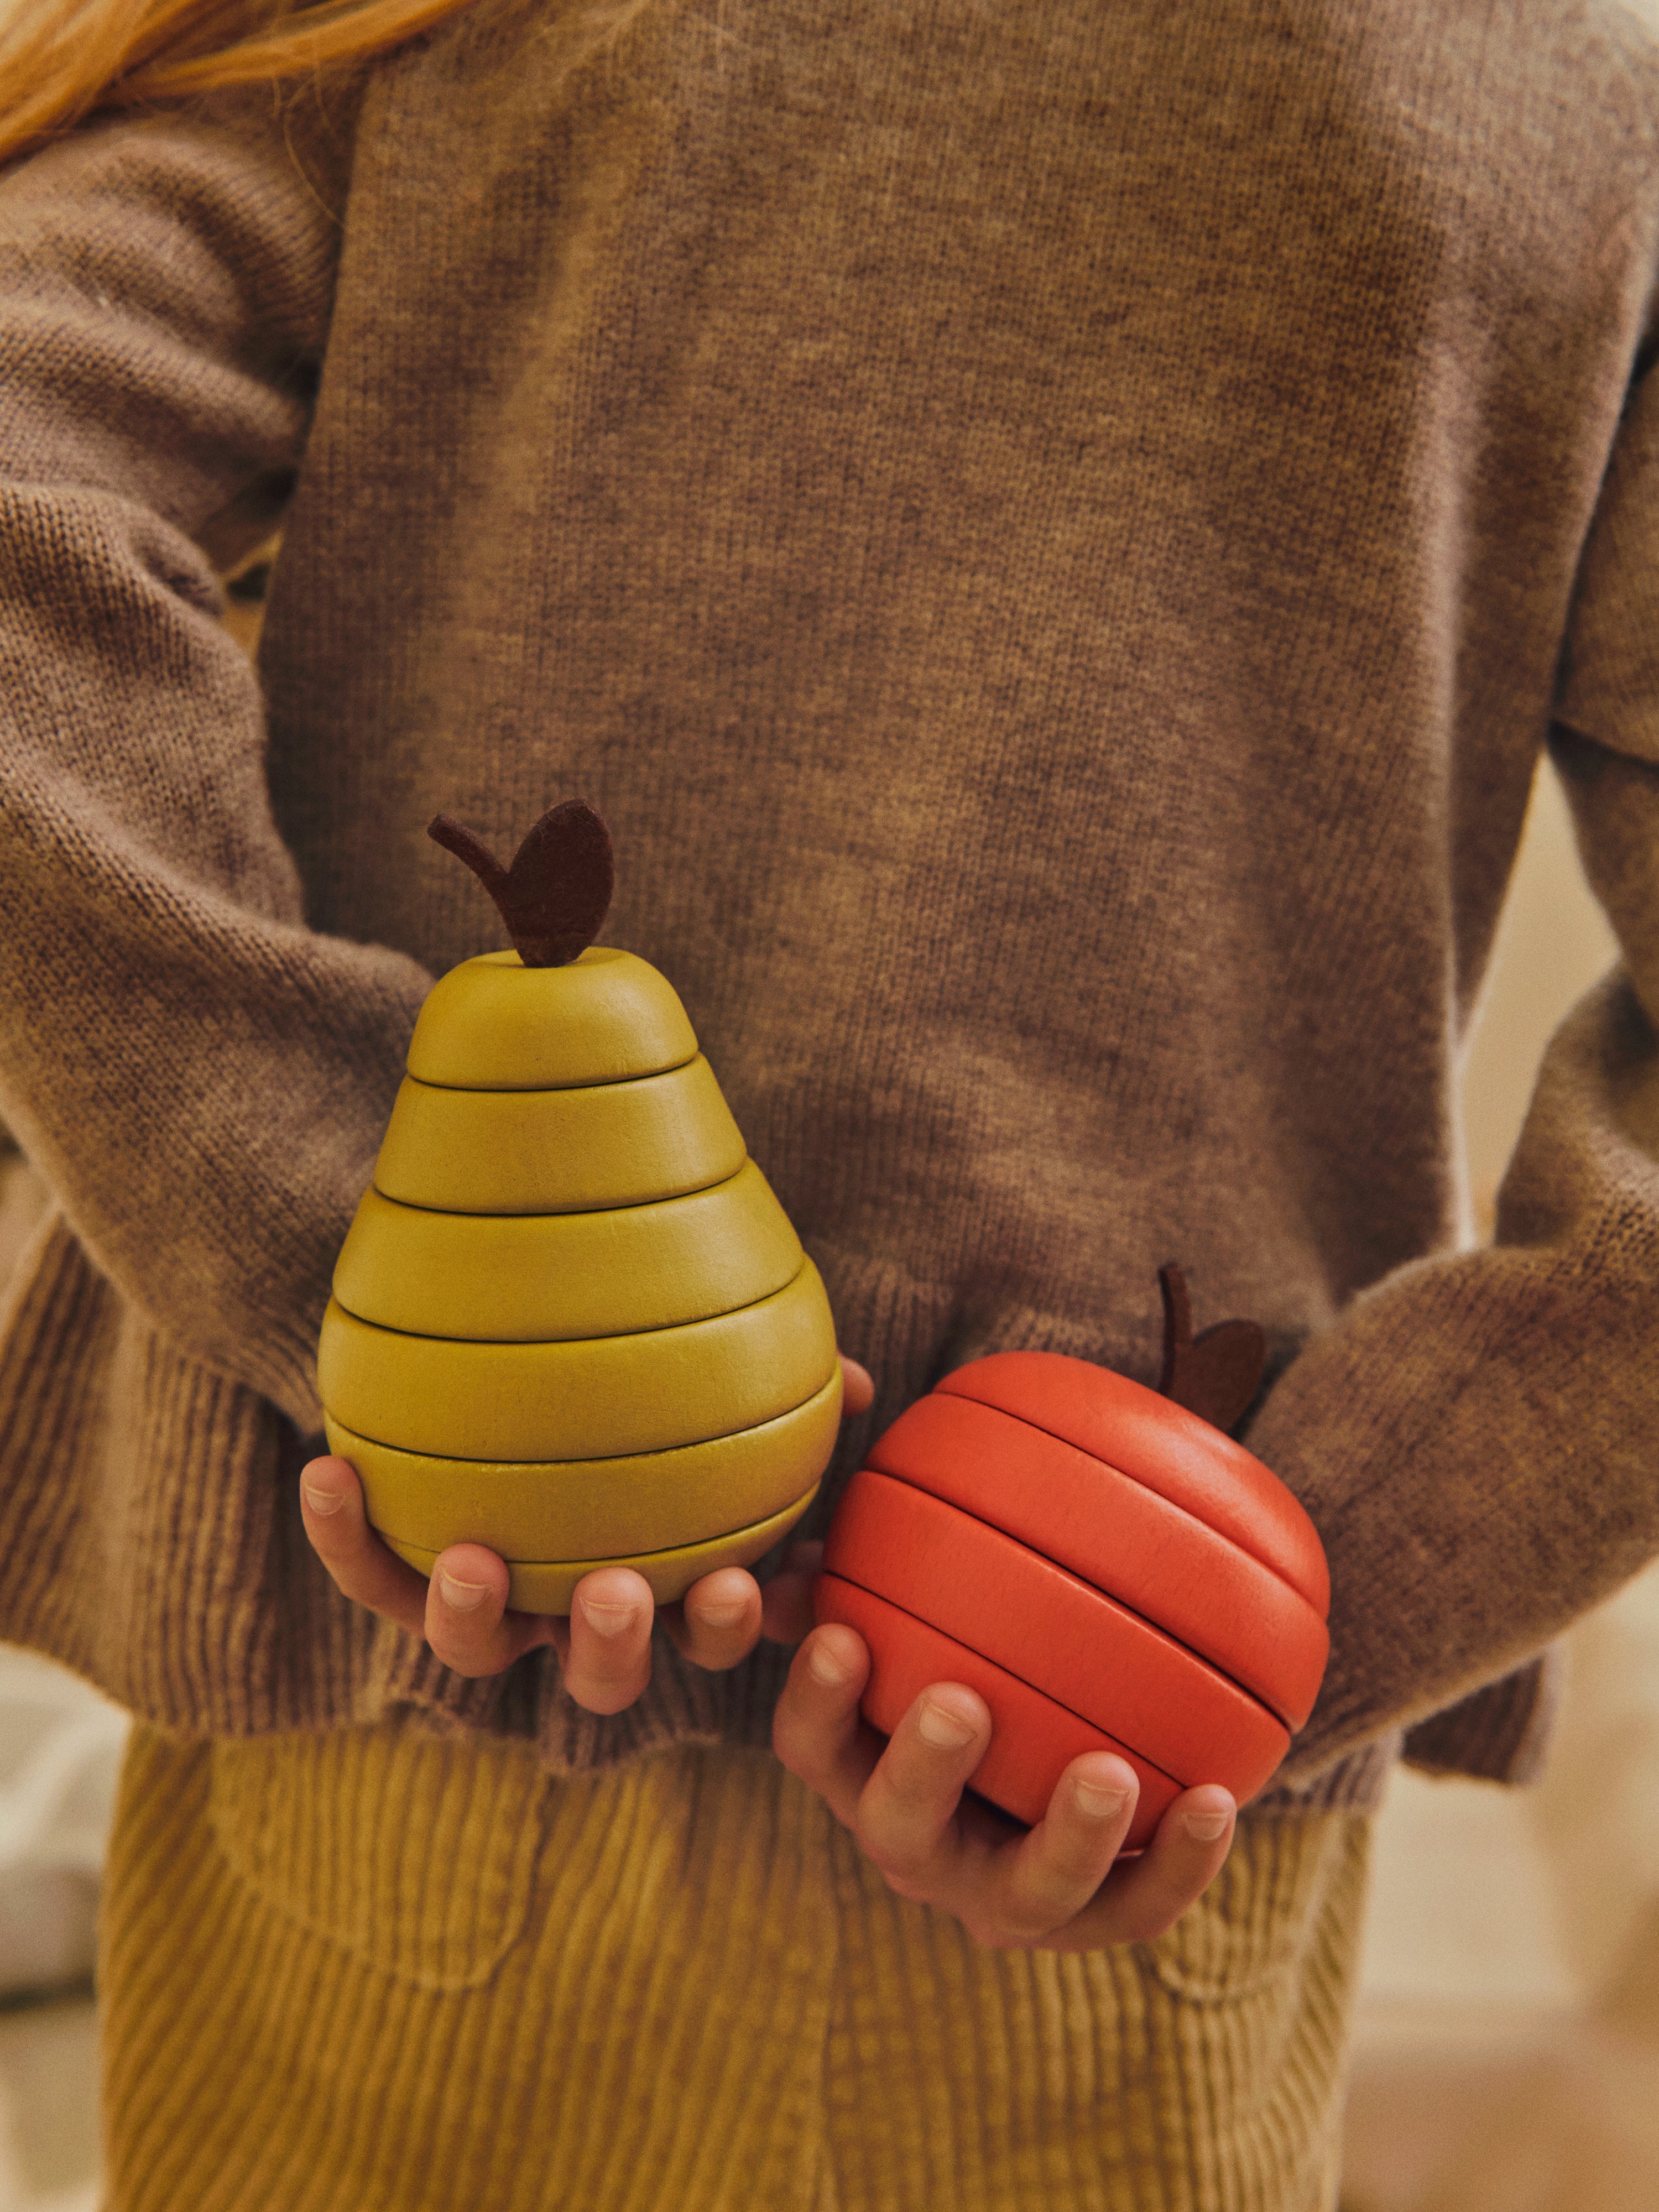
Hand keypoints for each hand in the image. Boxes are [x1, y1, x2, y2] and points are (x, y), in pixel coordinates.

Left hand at [300, 1352, 875, 1712]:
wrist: (508, 1368)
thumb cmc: (646, 1396)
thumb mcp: (721, 1393)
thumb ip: (789, 1395)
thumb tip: (861, 1384)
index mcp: (663, 1589)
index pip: (705, 1631)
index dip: (725, 1627)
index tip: (745, 1585)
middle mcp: (575, 1617)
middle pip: (596, 1674)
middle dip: (611, 1649)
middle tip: (617, 1589)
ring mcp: (493, 1607)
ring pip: (478, 1654)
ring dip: (476, 1618)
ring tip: (477, 1559)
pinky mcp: (403, 1578)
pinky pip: (371, 1572)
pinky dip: (346, 1534)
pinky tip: (331, 1469)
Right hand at [770, 1616, 1236, 1950]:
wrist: (1047, 1760)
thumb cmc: (959, 1650)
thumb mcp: (907, 1610)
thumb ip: (864, 1570)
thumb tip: (814, 1536)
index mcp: (860, 1769)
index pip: (813, 1745)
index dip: (817, 1700)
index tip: (842, 1639)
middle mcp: (919, 1847)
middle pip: (900, 1830)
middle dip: (924, 1772)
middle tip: (959, 1702)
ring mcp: (1003, 1897)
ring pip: (1026, 1895)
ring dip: (1068, 1838)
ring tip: (1109, 1772)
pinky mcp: (1091, 1921)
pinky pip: (1136, 1906)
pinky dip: (1178, 1862)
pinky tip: (1217, 1799)